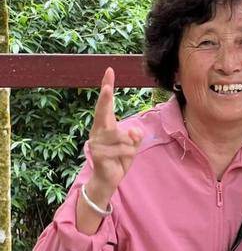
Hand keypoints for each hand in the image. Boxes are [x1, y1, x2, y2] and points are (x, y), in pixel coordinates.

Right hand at [85, 67, 142, 205]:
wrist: (108, 179)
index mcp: (105, 125)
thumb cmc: (119, 158)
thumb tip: (134, 131)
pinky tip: (122, 159)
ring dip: (131, 145)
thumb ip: (135, 136)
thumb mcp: (132, 145)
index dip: (107, 86)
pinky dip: (129, 153)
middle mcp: (98, 131)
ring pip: (123, 136)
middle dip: (105, 99)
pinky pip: (124, 149)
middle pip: (102, 111)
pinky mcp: (99, 154)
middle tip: (107, 87)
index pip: (106, 103)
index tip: (109, 71)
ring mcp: (96, 142)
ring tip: (126, 152)